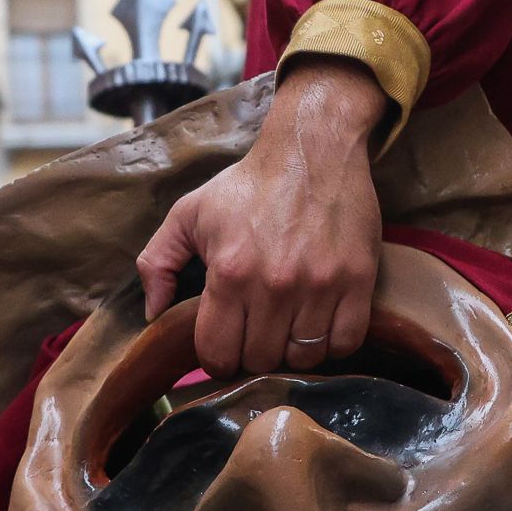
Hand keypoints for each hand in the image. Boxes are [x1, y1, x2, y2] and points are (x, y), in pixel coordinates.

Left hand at [138, 61, 387, 375]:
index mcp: (229, 272)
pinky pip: (346, 343)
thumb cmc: (249, 184)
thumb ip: (157, 261)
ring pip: (304, 357)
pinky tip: (320, 327)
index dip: (216, 358)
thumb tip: (153, 313)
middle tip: (256, 333)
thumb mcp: (188, 212)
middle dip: (253, 354)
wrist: (312, 150)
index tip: (224, 348)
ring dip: (292, 351)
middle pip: (261, 360)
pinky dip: (332, 345)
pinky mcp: (358, 281)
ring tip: (288, 328)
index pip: (217, 352)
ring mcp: (320, 285)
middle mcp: (274, 285)